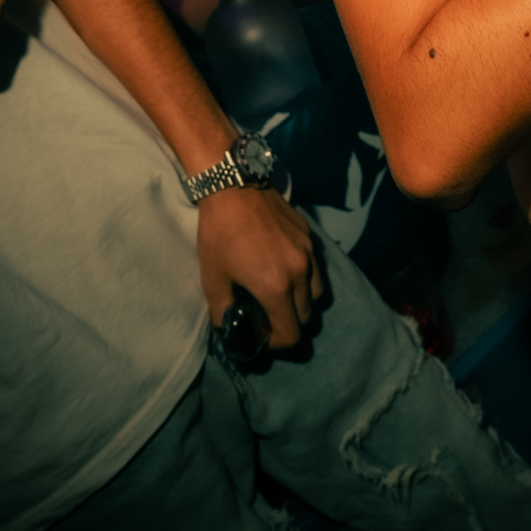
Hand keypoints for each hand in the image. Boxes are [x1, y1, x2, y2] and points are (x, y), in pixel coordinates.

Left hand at [196, 181, 325, 350]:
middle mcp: (301, 273)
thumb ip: (222, 310)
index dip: (277, 344)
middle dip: (291, 325)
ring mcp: (309, 253)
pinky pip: (318, 269)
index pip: (291, 334)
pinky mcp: (311, 237)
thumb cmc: (219, 234)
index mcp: (276, 288)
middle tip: (270, 320)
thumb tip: (228, 327)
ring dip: (304, 304)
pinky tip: (287, 271)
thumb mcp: (212, 277)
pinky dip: (308, 280)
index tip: (262, 336)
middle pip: (308, 317)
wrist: (234, 187)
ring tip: (283, 298)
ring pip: (319, 294)